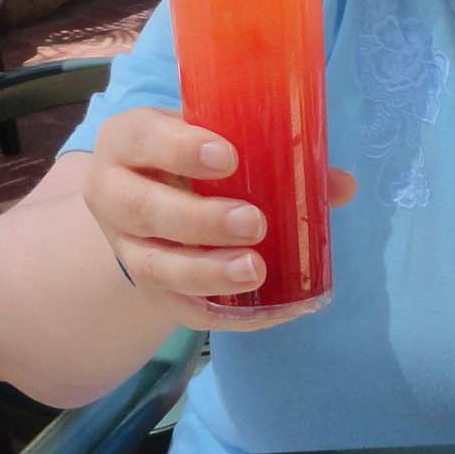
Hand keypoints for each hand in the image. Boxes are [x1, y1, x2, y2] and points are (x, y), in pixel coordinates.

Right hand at [85, 107, 356, 332]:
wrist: (152, 204)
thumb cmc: (192, 160)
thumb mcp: (218, 142)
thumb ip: (274, 154)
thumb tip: (340, 185)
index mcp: (127, 142)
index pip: (141, 139)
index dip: (180, 148)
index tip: (229, 157)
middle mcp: (114, 195)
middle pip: (144, 210)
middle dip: (199, 219)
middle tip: (253, 222)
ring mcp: (128, 249)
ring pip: (157, 266)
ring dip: (208, 271)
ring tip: (255, 269)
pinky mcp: (152, 291)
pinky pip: (183, 310)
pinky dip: (227, 314)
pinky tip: (270, 311)